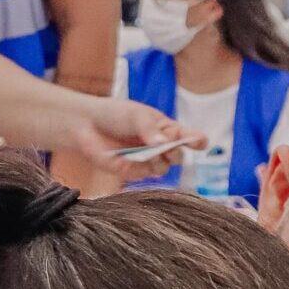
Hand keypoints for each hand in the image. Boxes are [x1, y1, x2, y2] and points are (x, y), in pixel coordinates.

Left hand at [61, 96, 200, 180]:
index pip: (188, 136)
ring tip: (149, 152)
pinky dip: (140, 166)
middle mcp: (160, 147)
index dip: (197, 140)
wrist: (87, 124)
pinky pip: (143, 174)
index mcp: (166, 129)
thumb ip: (150, 130)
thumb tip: (165, 143)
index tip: (201, 142)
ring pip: (163, 169)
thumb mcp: (136, 116)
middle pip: (178, 157)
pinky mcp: (133, 172)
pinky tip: (130, 157)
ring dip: (158, 161)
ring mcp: (148, 161)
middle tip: (168, 145)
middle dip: (175, 152)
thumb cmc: (115, 115)